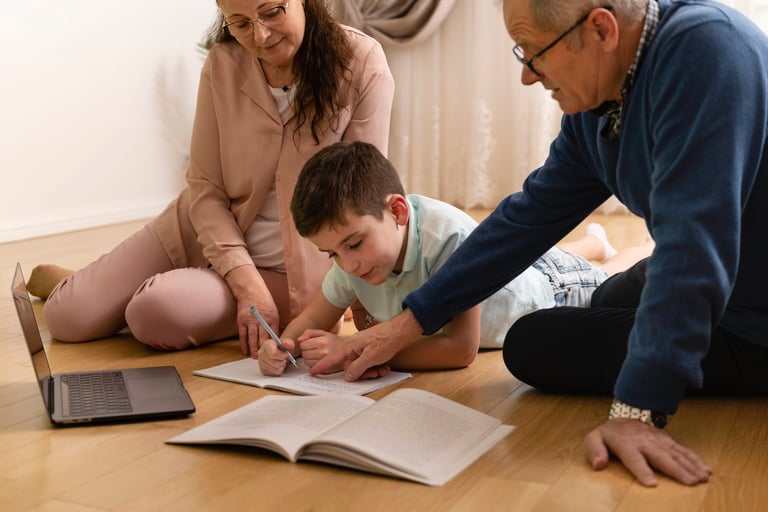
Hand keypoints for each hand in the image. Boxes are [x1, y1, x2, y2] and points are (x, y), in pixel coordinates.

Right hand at [223, 265, 279, 357]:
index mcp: (273, 317)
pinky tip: (245, 351)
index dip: (276, 345)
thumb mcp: (274, 311)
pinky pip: (243, 335)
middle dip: (266, 350)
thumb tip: (275, 339)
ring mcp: (251, 320)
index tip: (277, 353)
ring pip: (253, 338)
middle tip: (267, 359)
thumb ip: (273, 324)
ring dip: (254, 349)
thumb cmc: (264, 301)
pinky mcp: (241, 320)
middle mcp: (262, 319)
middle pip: (264, 338)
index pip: (275, 334)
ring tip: (256, 358)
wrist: (251, 290)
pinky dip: (244, 344)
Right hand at [258, 338, 296, 375]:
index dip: (282, 355)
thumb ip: (288, 343)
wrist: (279, 353)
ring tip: (281, 361)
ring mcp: (261, 362)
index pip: (273, 353)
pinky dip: (280, 370)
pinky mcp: (263, 370)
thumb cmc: (282, 348)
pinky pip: (275, 373)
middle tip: (285, 357)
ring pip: (276, 369)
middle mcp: (261, 353)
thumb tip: (286, 344)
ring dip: (282, 366)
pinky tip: (279, 365)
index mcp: (266, 344)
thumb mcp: (287, 343)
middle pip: (276, 363)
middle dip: (283, 361)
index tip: (287, 354)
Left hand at [297, 329, 341, 368]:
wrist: (349, 352)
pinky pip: (311, 368)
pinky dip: (313, 366)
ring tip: (318, 356)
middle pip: (304, 354)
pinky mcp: (325, 369)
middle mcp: (323, 351)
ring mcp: (324, 361)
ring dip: (309, 359)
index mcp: (322, 341)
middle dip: (307, 352)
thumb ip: (309, 333)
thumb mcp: (323, 333)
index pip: (303, 345)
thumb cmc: (335, 342)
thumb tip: (299, 340)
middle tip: (315, 350)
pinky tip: (319, 362)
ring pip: (306, 362)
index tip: (311, 345)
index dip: (306, 345)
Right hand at [309, 309, 421, 379]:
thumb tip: (348, 376)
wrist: (400, 331)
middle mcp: (353, 346)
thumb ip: (356, 368)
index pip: (332, 358)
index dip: (322, 366)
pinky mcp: (369, 349)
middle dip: (361, 373)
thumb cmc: (386, 341)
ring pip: (360, 365)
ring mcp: (361, 347)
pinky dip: (375, 366)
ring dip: (371, 370)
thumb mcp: (370, 358)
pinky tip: (384, 366)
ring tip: (382, 369)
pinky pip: (367, 362)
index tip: (312, 371)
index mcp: (350, 346)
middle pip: (350, 365)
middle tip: (374, 373)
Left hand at [584, 418, 711, 485]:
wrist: (624, 414)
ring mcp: (658, 440)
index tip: (651, 483)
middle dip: (676, 470)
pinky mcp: (668, 440)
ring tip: (702, 479)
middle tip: (690, 483)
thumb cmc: (609, 434)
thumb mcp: (594, 439)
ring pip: (676, 453)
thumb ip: (594, 450)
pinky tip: (706, 470)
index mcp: (625, 444)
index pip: (634, 458)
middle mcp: (645, 442)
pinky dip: (696, 459)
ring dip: (691, 466)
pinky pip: (683, 450)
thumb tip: (599, 464)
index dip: (642, 470)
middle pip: (661, 457)